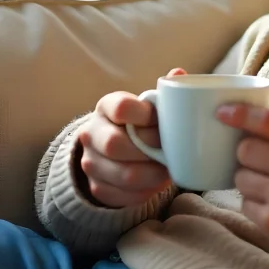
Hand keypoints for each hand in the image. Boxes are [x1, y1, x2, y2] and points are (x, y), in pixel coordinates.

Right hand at [77, 68, 185, 207]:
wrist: (112, 151)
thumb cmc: (139, 124)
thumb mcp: (148, 106)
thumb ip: (164, 93)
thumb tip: (178, 73)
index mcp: (106, 106)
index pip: (121, 107)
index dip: (145, 116)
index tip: (162, 122)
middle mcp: (91, 133)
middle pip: (116, 145)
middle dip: (149, 151)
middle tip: (169, 152)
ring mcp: (90, 162)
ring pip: (124, 175)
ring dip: (152, 175)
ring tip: (168, 170)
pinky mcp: (97, 187)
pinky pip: (123, 196)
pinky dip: (145, 192)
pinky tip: (155, 183)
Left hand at [216, 104, 268, 253]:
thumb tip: (245, 118)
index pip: (267, 121)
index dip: (240, 114)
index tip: (223, 113)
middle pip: (245, 149)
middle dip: (249, 155)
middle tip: (265, 164)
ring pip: (240, 178)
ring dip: (249, 181)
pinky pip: (244, 204)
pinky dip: (255, 205)